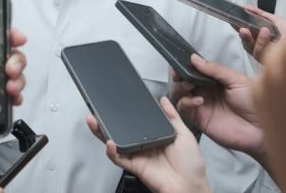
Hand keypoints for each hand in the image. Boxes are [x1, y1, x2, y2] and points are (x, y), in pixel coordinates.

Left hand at [0, 0, 27, 155]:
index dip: (6, 30)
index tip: (14, 34)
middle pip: (5, 52)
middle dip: (16, 56)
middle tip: (10, 66)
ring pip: (10, 74)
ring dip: (18, 77)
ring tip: (10, 85)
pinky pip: (5, 99)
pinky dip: (14, 97)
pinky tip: (12, 99)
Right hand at [86, 97, 210, 192]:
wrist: (191, 185)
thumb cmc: (191, 164)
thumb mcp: (184, 134)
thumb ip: (172, 116)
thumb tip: (164, 100)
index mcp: (154, 135)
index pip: (135, 121)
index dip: (124, 112)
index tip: (115, 101)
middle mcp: (143, 144)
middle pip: (120, 131)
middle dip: (106, 120)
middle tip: (96, 109)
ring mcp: (138, 155)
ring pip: (115, 143)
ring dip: (102, 133)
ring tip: (95, 121)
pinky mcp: (134, 166)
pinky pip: (119, 158)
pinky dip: (112, 152)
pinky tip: (110, 143)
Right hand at [171, 55, 265, 163]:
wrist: (261, 129)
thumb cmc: (254, 104)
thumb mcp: (237, 80)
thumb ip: (216, 69)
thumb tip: (195, 58)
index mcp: (214, 80)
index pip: (194, 70)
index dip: (186, 66)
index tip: (180, 61)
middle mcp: (205, 92)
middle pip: (183, 81)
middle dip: (179, 75)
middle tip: (180, 73)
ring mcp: (201, 105)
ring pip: (180, 94)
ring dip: (180, 88)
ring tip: (188, 85)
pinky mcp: (199, 119)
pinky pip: (185, 110)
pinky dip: (187, 103)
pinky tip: (198, 100)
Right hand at [237, 6, 285, 63]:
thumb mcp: (277, 21)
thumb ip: (261, 15)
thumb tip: (247, 8)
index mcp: (263, 42)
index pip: (247, 37)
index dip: (239, 29)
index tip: (233, 21)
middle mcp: (264, 51)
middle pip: (248, 46)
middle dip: (244, 36)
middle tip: (241, 28)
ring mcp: (269, 58)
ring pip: (255, 52)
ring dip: (255, 40)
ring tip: (260, 30)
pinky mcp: (275, 63)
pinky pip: (265, 55)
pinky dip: (264, 43)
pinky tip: (266, 33)